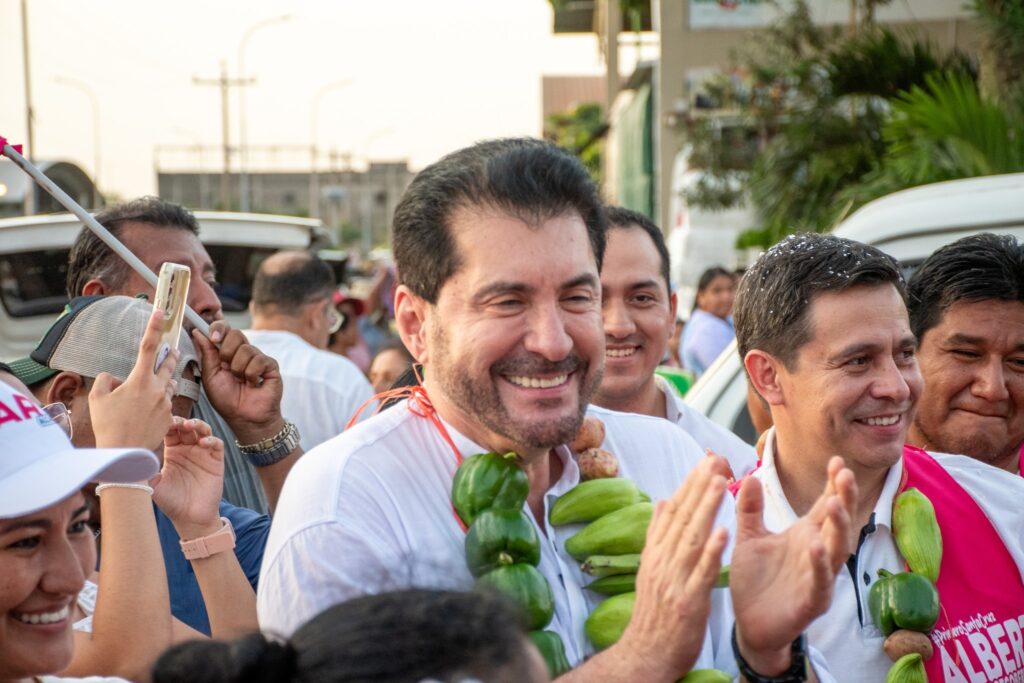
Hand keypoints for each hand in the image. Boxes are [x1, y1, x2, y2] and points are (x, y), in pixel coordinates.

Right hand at [89, 307, 176, 450]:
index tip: (161, 312)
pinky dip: (160, 400)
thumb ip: (106, 380)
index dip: (154, 327)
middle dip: (170, 355)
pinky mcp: (170, 417)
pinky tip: (149, 408)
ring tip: (155, 382)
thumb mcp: (98, 398)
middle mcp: (158, 389)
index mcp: (140, 380)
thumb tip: (115, 377)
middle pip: (168, 364)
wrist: (124, 454)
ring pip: (169, 384)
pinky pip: (167, 402)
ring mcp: (166, 403)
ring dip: (165, 379)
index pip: (149, 346)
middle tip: (172, 348)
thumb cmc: (108, 426)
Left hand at [151, 416, 224, 537]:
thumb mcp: (153, 485)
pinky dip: (211, 440)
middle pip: (186, 426)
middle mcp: (188, 449)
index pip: (170, 431)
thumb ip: (144, 470)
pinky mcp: (216, 461)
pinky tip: (202, 443)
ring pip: (203, 430)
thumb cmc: (170, 502)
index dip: (166, 423)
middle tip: (173, 421)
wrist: (189, 519)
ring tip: (189, 426)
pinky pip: (216, 444)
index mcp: (172, 452)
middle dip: (181, 421)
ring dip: (197, 425)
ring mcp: (203, 454)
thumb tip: (127, 458)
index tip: (159, 422)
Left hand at [191, 322, 284, 442]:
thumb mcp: (210, 376)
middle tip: (226, 367)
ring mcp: (258, 357)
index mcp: (226, 352)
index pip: (224, 328)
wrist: (244, 418)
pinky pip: (259, 360)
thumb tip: (197, 331)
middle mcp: (243, 352)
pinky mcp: (271, 365)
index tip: (212, 336)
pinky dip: (252, 375)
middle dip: (226, 351)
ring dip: (238, 370)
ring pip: (246, 349)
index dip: (218, 327)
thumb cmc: (227, 400)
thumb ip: (206, 353)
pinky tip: (253, 384)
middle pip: (235, 333)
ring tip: (241, 382)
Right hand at [613, 454, 732, 679]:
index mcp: (655, 552)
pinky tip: (724, 532)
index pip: (672, 510)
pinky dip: (711, 552)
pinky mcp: (687, 602)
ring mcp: (673, 580)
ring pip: (691, 538)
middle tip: (716, 459)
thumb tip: (660, 501)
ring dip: (706, 509)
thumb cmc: (653, 614)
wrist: (644, 656)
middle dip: (700, 486)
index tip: (705, 460)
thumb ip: (657, 536)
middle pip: (682, 517)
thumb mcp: (650, 570)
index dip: (689, 484)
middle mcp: (661, 561)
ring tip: (721, 482)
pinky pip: (701, 573)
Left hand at [730, 456, 856, 674]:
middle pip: (838, 523)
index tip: (837, 461)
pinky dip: (820, 566)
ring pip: (837, 550)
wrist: (748, 623)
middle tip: (845, 474)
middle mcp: (817, 552)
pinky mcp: (811, 602)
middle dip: (844, 498)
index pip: (826, 505)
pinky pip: (820, 582)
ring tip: (835, 505)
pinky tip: (816, 547)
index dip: (834, 484)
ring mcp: (817, 577)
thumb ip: (750, 509)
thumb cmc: (755, 579)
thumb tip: (751, 475)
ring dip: (838, 528)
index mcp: (805, 535)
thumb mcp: (749, 538)